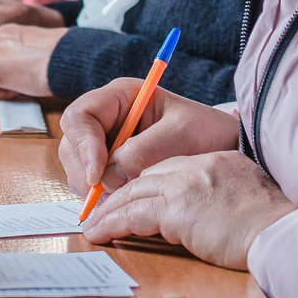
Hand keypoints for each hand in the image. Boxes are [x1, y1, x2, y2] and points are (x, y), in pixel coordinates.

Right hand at [58, 81, 237, 197]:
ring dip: (91, 186)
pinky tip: (121, 200)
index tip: (97, 174)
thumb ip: (142, 152)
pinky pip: (92, 181)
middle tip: (104, 195)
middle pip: (73, 143)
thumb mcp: (179, 136)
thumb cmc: (207, 133)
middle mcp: (108, 118)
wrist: (225, 149)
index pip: (81, 116)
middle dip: (84, 170)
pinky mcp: (112, 165)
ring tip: (118, 198)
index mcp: (121, 97)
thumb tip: (106, 177)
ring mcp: (107, 142)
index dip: (84, 145)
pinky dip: (100, 194)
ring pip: (78, 165)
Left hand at [82, 151, 291, 270]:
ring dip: (108, 210)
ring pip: (133, 194)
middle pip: (146, 177)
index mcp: (215, 162)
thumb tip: (217, 212)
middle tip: (99, 207)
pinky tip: (98, 233)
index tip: (132, 194)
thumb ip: (228, 195)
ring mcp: (184, 187)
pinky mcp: (177, 210)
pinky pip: (133, 215)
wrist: (284, 231)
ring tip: (91, 224)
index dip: (147, 182)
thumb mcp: (252, 197)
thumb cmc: (277, 224)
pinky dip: (111, 224)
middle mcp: (196, 168)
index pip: (170, 168)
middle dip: (119, 193)